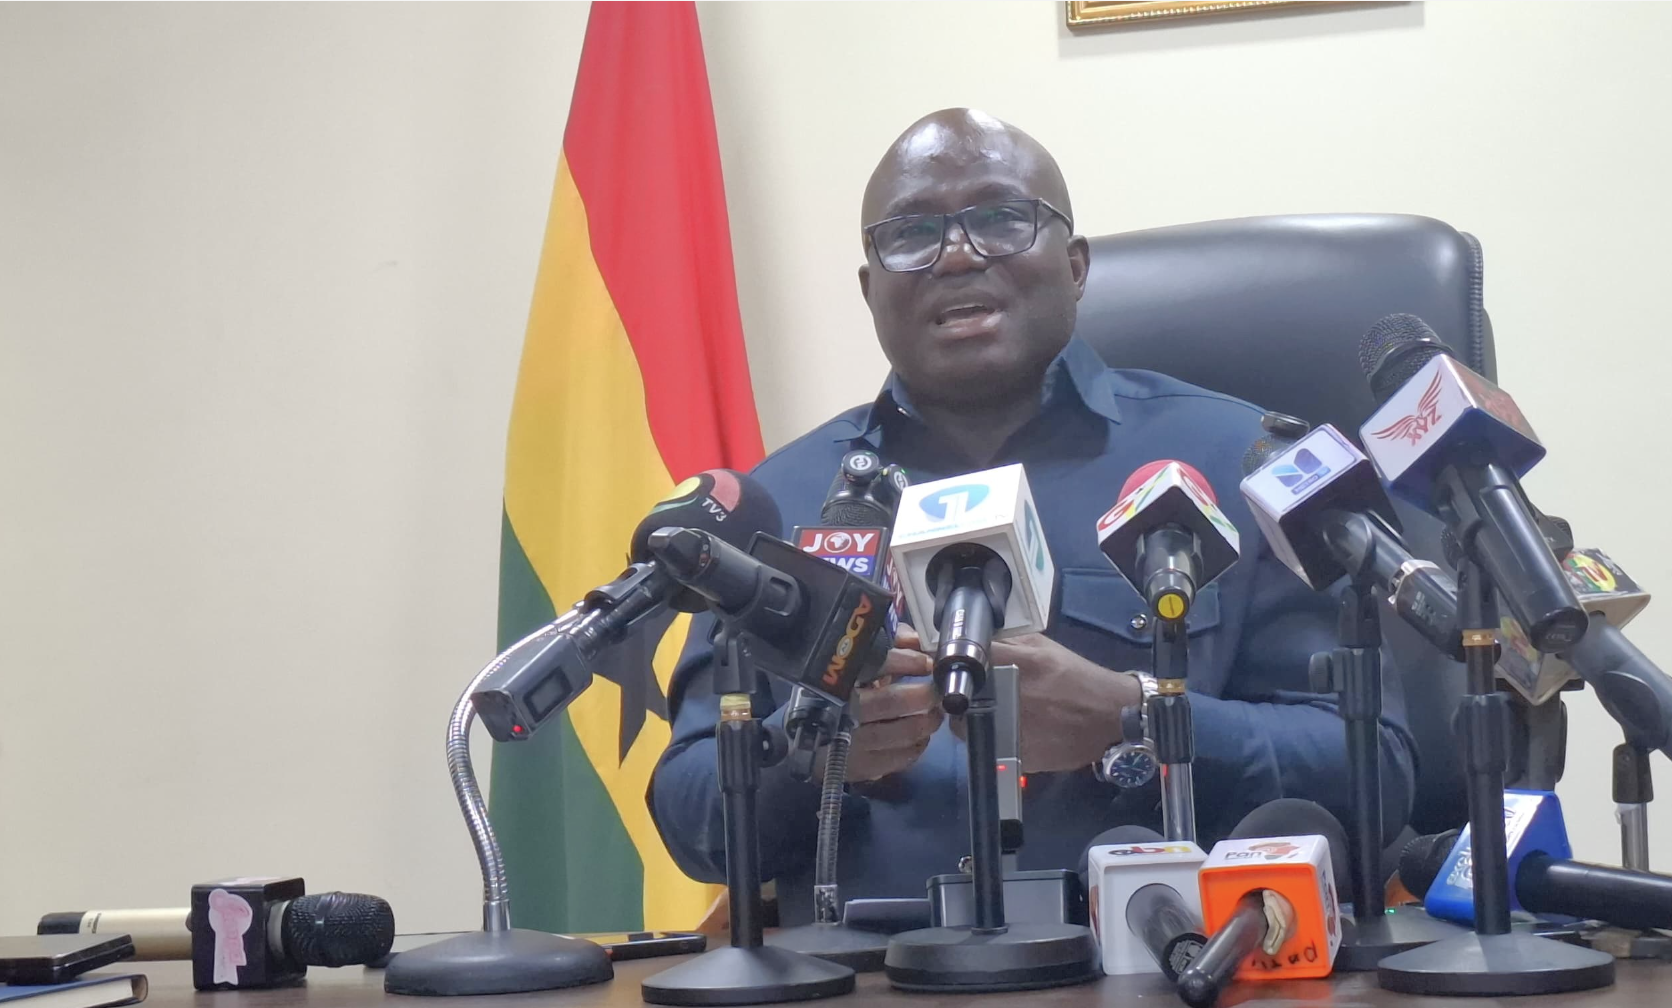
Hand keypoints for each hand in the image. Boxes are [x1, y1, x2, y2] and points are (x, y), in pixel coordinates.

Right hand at [836, 624, 941, 783]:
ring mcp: (854, 742)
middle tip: (936, 692)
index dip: (906, 662)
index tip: (927, 663)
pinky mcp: (862, 767)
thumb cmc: (841, 695)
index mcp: (843, 679)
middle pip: (891, 701)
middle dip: (923, 695)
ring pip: (901, 733)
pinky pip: (900, 758)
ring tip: (934, 714)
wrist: (807, 738)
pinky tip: (920, 737)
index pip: (876, 665)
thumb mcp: (860, 663)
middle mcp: (845, 710)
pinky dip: (917, 747)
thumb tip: (914, 640)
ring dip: (925, 722)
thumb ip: (889, 645)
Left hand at [951, 633, 1140, 773]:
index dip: (950, 661)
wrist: (1111, 717)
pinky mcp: (1015, 755)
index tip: (947, 664)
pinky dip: (986, 738)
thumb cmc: (1077, 677)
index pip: (964, 658)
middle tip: (965, 692)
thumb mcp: (1044, 648)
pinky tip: (1000, 730)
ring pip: (965, 726)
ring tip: (982, 713)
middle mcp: (1011, 696)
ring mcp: (1012, 728)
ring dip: (967, 718)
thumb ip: (1009, 642)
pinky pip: (984, 746)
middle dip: (957, 693)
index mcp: (1019, 664)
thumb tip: (973, 640)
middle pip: (958, 696)